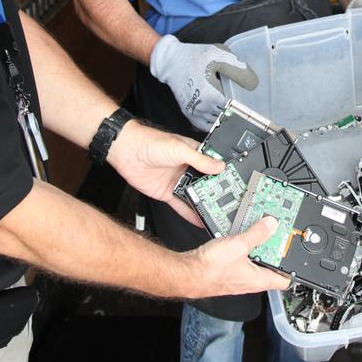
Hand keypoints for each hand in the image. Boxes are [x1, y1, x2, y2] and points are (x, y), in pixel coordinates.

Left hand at [107, 120, 223, 227]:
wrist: (126, 152)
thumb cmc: (150, 142)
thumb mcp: (179, 149)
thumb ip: (199, 159)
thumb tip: (219, 165)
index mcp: (194, 154)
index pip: (213, 166)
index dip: (223, 175)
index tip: (235, 185)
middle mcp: (187, 169)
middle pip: (205, 183)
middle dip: (216, 193)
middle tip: (229, 204)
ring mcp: (178, 182)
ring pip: (195, 196)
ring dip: (204, 204)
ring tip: (217, 214)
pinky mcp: (167, 193)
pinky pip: (181, 206)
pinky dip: (190, 213)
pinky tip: (199, 219)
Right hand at [149, 35, 257, 129]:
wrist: (171, 61)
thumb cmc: (195, 57)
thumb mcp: (220, 56)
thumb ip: (238, 69)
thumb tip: (253, 83)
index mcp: (213, 96)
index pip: (235, 109)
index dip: (244, 107)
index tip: (249, 105)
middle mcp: (204, 108)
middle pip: (227, 118)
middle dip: (235, 113)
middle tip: (241, 108)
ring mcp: (195, 113)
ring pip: (217, 124)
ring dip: (224, 119)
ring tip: (231, 112)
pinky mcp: (189, 114)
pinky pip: (205, 127)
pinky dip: (213, 124)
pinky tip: (219, 118)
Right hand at [184, 216, 290, 297]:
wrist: (187, 273)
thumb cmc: (210, 269)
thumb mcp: (238, 246)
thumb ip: (256, 234)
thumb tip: (271, 225)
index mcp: (258, 279)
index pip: (285, 280)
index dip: (293, 268)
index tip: (296, 254)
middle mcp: (250, 280)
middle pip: (271, 266)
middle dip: (275, 250)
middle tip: (279, 234)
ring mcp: (239, 274)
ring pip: (256, 259)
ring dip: (259, 245)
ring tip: (261, 229)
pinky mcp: (228, 268)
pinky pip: (242, 256)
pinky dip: (245, 245)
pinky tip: (241, 234)